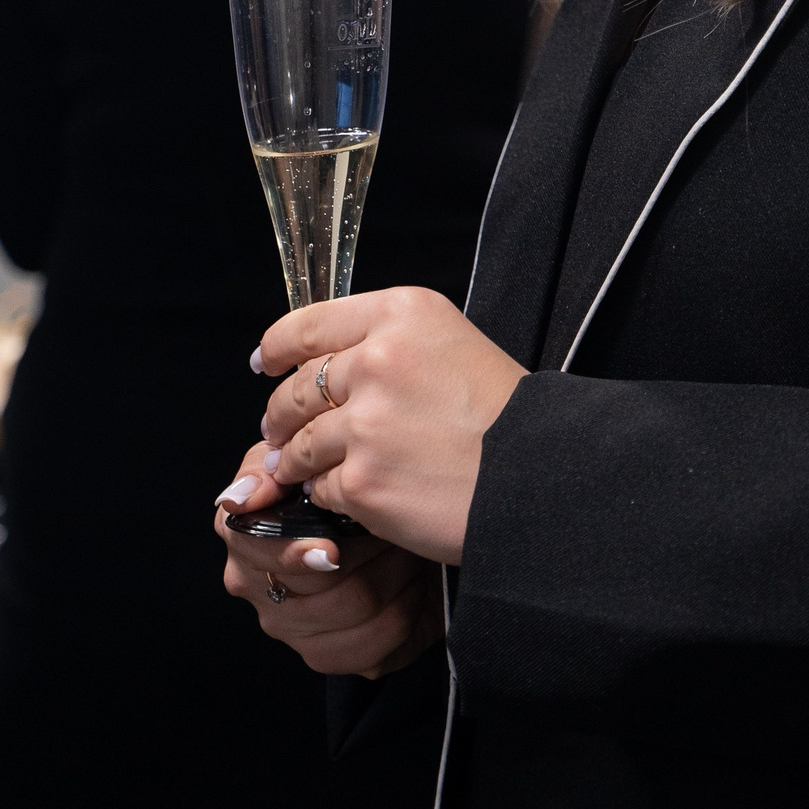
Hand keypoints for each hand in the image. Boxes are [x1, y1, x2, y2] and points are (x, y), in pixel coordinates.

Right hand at [213, 446, 440, 679]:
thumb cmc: (339, 485)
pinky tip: (414, 588)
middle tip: (397, 528)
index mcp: (245, 539)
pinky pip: (372, 650)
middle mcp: (260, 591)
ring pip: (353, 613)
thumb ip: (265, 469)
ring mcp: (293, 629)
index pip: (257, 554)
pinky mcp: (331, 655)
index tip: (331, 550)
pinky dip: (406, 614)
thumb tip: (237, 500)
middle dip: (369, 553)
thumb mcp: (300, 457)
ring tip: (410, 549)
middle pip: (319, 589)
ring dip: (395, 578)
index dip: (294, 554)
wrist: (389, 520)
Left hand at [239, 285, 526, 565]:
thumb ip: (388, 346)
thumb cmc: (506, 415)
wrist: (542, 474)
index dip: (277, 348)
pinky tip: (355, 493)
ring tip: (307, 467)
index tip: (266, 363)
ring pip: (300, 441)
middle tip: (282, 430)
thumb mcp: (452, 345)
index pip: (308, 324)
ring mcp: (367, 422)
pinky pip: (320, 487)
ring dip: (297, 459)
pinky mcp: (363, 479)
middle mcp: (380, 359)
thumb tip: (316, 366)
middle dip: (281, 414)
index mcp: (404, 314)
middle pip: (297, 386)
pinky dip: (330, 494)